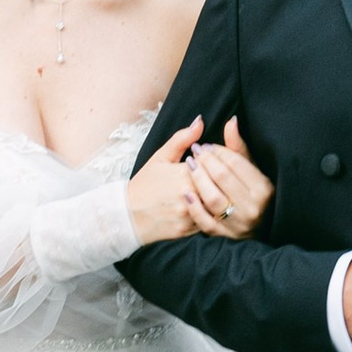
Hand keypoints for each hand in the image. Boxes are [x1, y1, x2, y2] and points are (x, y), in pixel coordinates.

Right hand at [128, 118, 224, 244]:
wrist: (128, 216)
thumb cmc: (144, 185)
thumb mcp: (160, 157)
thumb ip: (182, 138)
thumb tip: (200, 121)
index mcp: (183, 173)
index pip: (214, 163)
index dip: (218, 160)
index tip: (215, 159)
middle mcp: (189, 194)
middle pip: (220, 184)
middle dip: (223, 179)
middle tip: (222, 176)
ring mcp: (190, 213)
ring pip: (218, 204)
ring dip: (222, 197)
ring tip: (219, 191)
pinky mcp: (190, 229)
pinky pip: (211, 221)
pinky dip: (215, 213)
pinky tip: (214, 207)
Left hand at [185, 116, 272, 238]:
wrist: (258, 227)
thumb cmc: (253, 193)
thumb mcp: (251, 169)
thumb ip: (239, 147)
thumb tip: (231, 121)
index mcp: (264, 188)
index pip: (235, 163)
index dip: (217, 151)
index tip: (206, 145)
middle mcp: (253, 207)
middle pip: (222, 177)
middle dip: (206, 161)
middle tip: (196, 151)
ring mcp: (239, 224)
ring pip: (212, 198)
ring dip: (198, 179)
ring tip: (190, 165)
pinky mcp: (225, 236)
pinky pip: (205, 221)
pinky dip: (194, 206)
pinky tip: (186, 192)